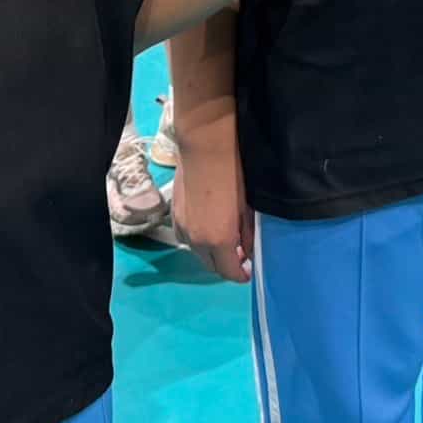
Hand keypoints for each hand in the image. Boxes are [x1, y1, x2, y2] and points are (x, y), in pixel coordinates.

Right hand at [173, 113, 253, 283]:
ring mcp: (182, 229)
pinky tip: (209, 230)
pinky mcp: (174, 216)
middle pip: (211, 266)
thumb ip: (247, 233)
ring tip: (226, 244)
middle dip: (226, 266)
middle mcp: (196, 241)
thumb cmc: (234, 173)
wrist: (205, 147)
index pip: (228, 271)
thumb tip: (247, 251)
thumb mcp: (247, 207)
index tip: (248, 272)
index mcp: (218, 240)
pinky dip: (199, 241)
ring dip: (211, 254)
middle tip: (240, 258)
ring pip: (197, 253)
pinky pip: (187, 238)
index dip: (240, 275)